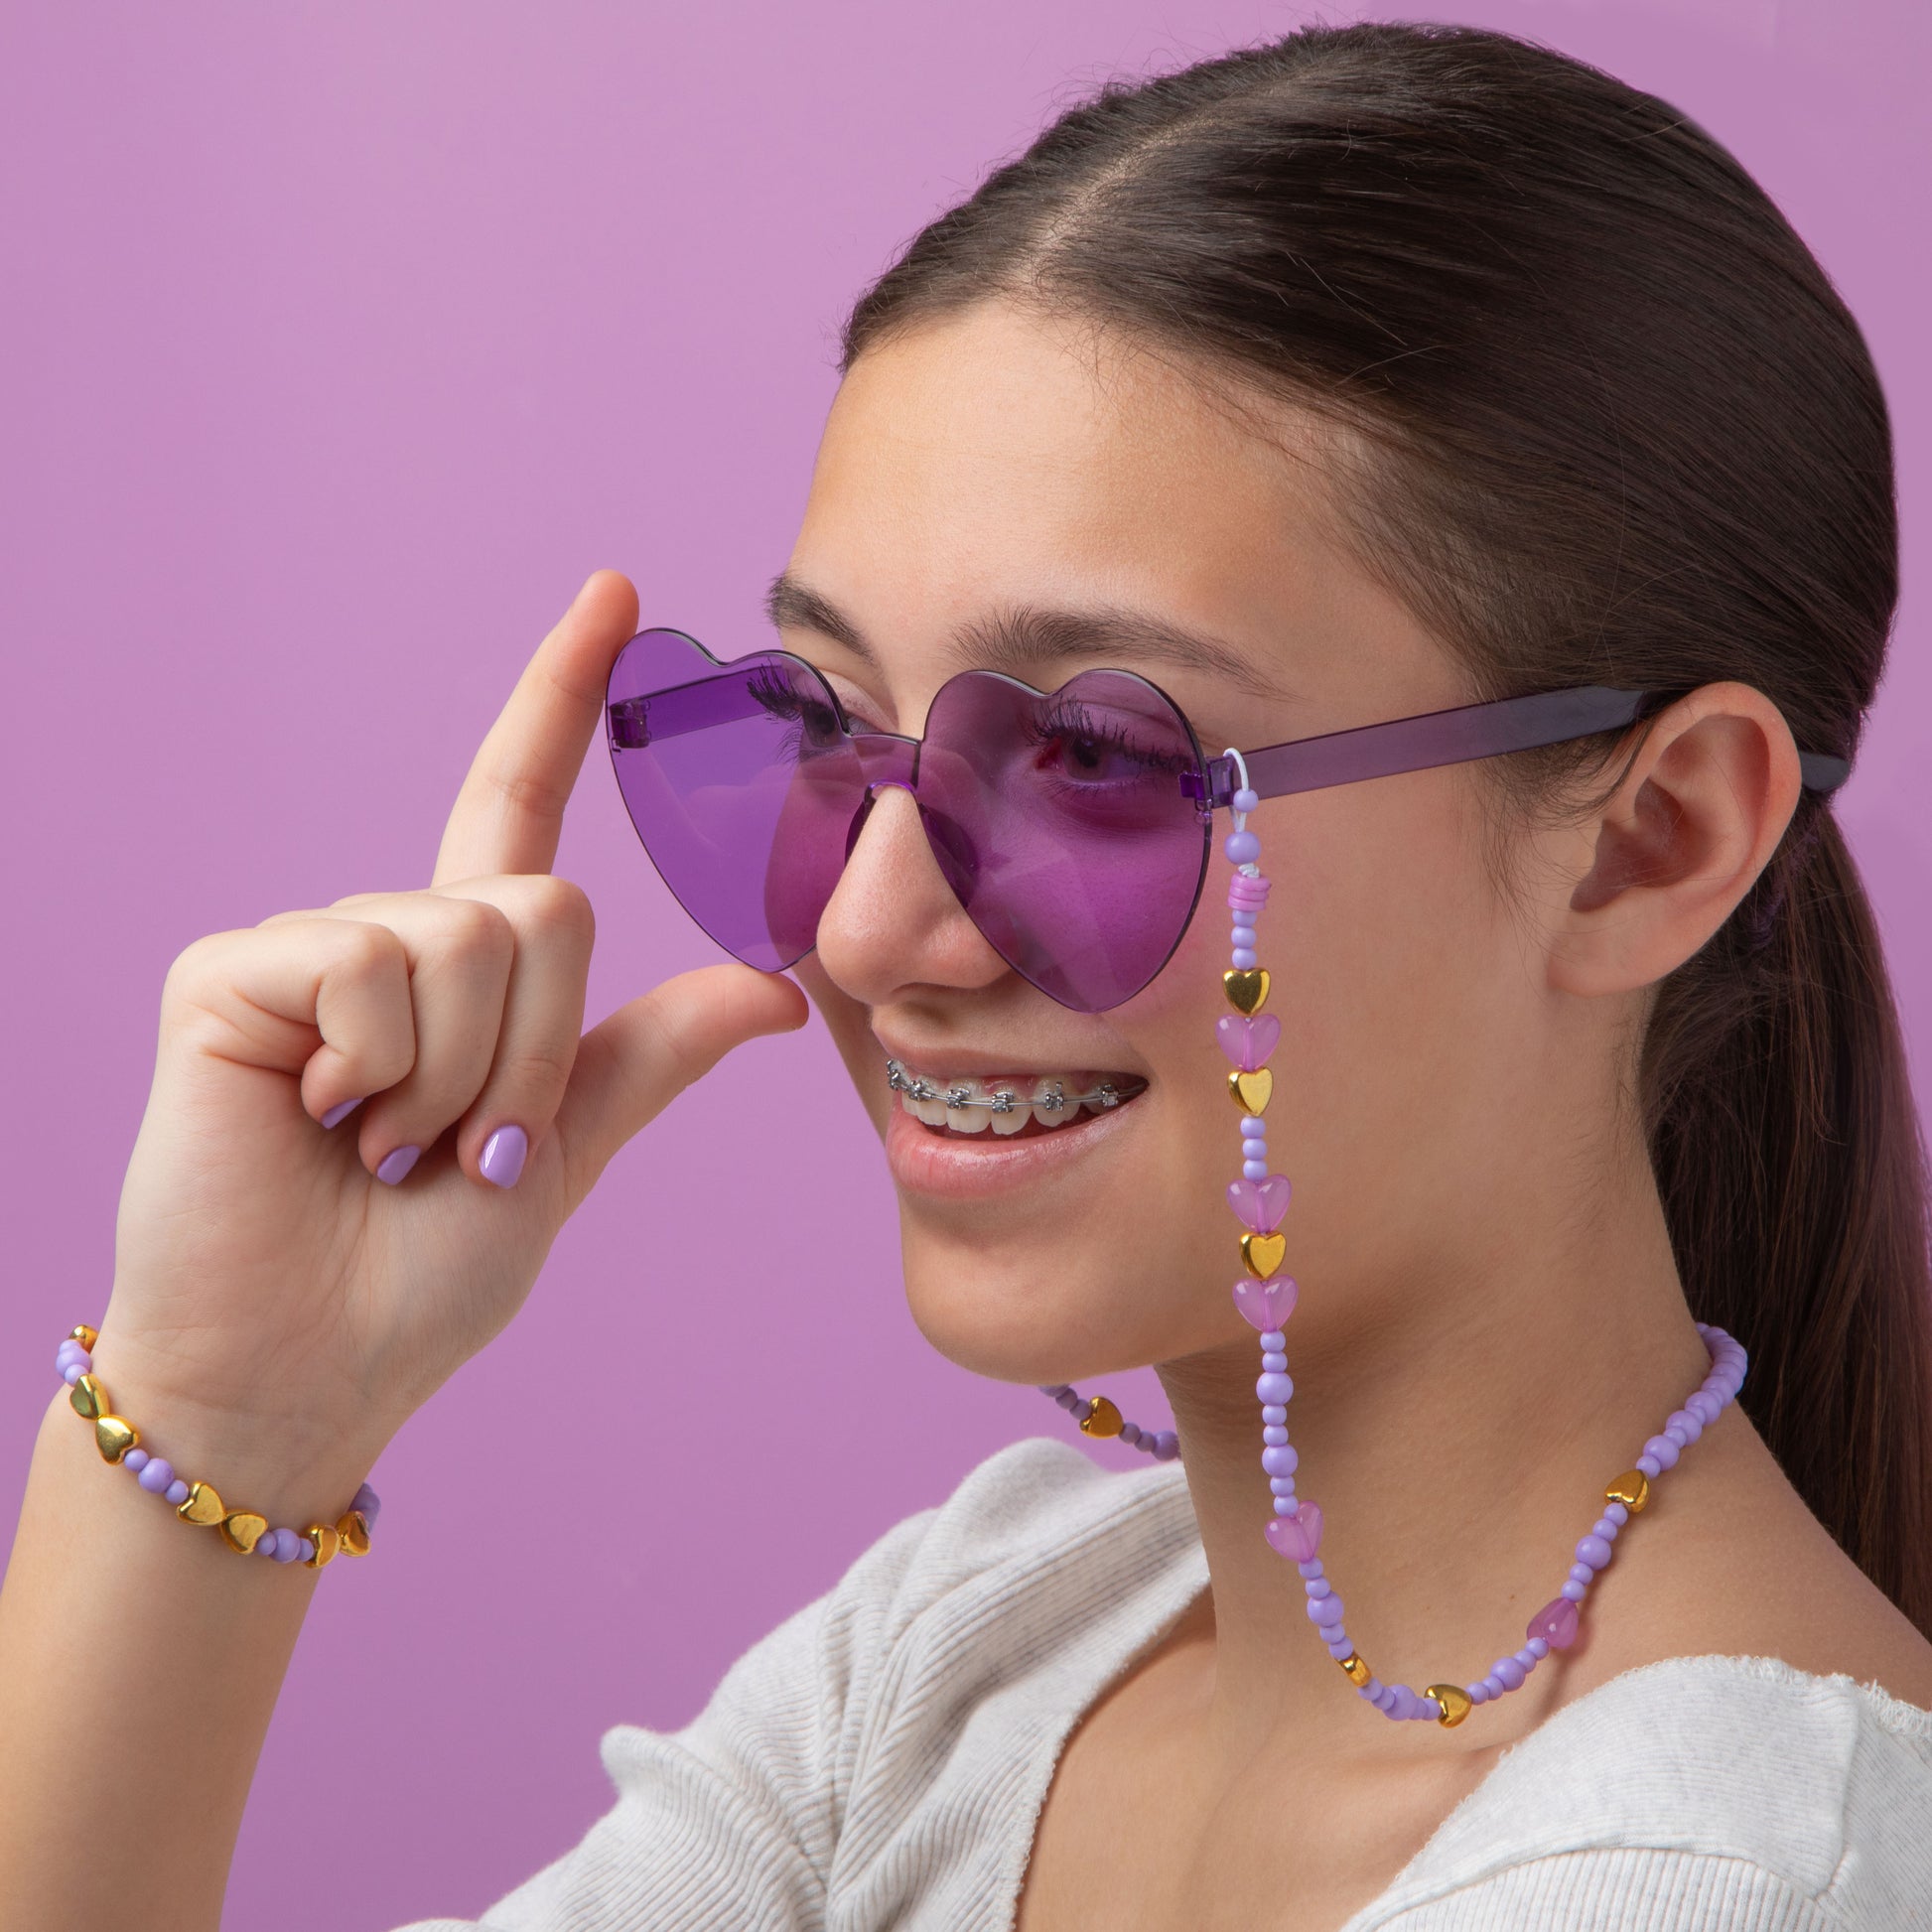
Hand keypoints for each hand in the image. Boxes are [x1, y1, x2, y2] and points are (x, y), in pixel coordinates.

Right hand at [90, 571, 807, 1506]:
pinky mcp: (235, 974)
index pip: (519, 801)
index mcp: (468, 969)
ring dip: (460, 1076)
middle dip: (533, 1055)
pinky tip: (318, 1119)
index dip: (561, 695)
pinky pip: (375, 966)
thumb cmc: (427, 1269)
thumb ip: (652, 1053)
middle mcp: (391, 937)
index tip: (613, 588)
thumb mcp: (565, 1148)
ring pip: (472, 937)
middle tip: (458, 1145)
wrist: (313, 1364)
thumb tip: (778, 986)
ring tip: (385, 1142)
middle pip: (547, 907)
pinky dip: (380, 1067)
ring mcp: (311, 949)